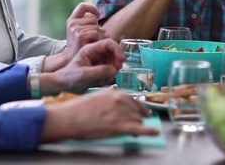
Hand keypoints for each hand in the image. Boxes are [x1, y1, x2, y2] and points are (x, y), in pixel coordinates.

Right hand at [40, 89, 158, 141]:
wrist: (70, 118)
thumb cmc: (78, 109)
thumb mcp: (96, 98)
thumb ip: (109, 100)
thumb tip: (117, 107)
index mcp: (113, 92)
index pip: (132, 99)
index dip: (137, 107)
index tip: (140, 110)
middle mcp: (120, 100)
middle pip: (137, 109)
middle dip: (139, 116)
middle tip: (140, 120)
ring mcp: (120, 113)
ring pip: (137, 119)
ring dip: (137, 125)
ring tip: (136, 130)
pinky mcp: (120, 126)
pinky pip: (139, 129)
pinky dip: (149, 131)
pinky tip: (155, 133)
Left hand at [43, 39, 124, 93]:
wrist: (62, 85)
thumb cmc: (69, 77)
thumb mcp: (83, 74)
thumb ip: (99, 71)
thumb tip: (114, 69)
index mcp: (90, 49)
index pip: (108, 43)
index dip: (117, 49)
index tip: (122, 59)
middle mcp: (96, 53)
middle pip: (114, 53)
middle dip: (116, 62)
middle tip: (114, 72)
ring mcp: (98, 61)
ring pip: (114, 62)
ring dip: (112, 71)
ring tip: (103, 80)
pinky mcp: (100, 69)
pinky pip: (111, 70)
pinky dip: (109, 76)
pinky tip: (101, 82)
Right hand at [64, 3, 108, 59]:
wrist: (71, 59)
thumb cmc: (79, 45)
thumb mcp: (78, 31)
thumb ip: (85, 22)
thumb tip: (96, 14)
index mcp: (71, 20)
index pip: (82, 6)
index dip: (91, 8)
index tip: (97, 14)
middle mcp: (72, 23)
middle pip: (93, 18)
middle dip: (96, 27)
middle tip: (91, 37)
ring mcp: (76, 30)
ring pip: (96, 26)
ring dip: (98, 34)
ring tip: (91, 42)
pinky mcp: (81, 36)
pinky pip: (96, 33)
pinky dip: (97, 40)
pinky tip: (91, 45)